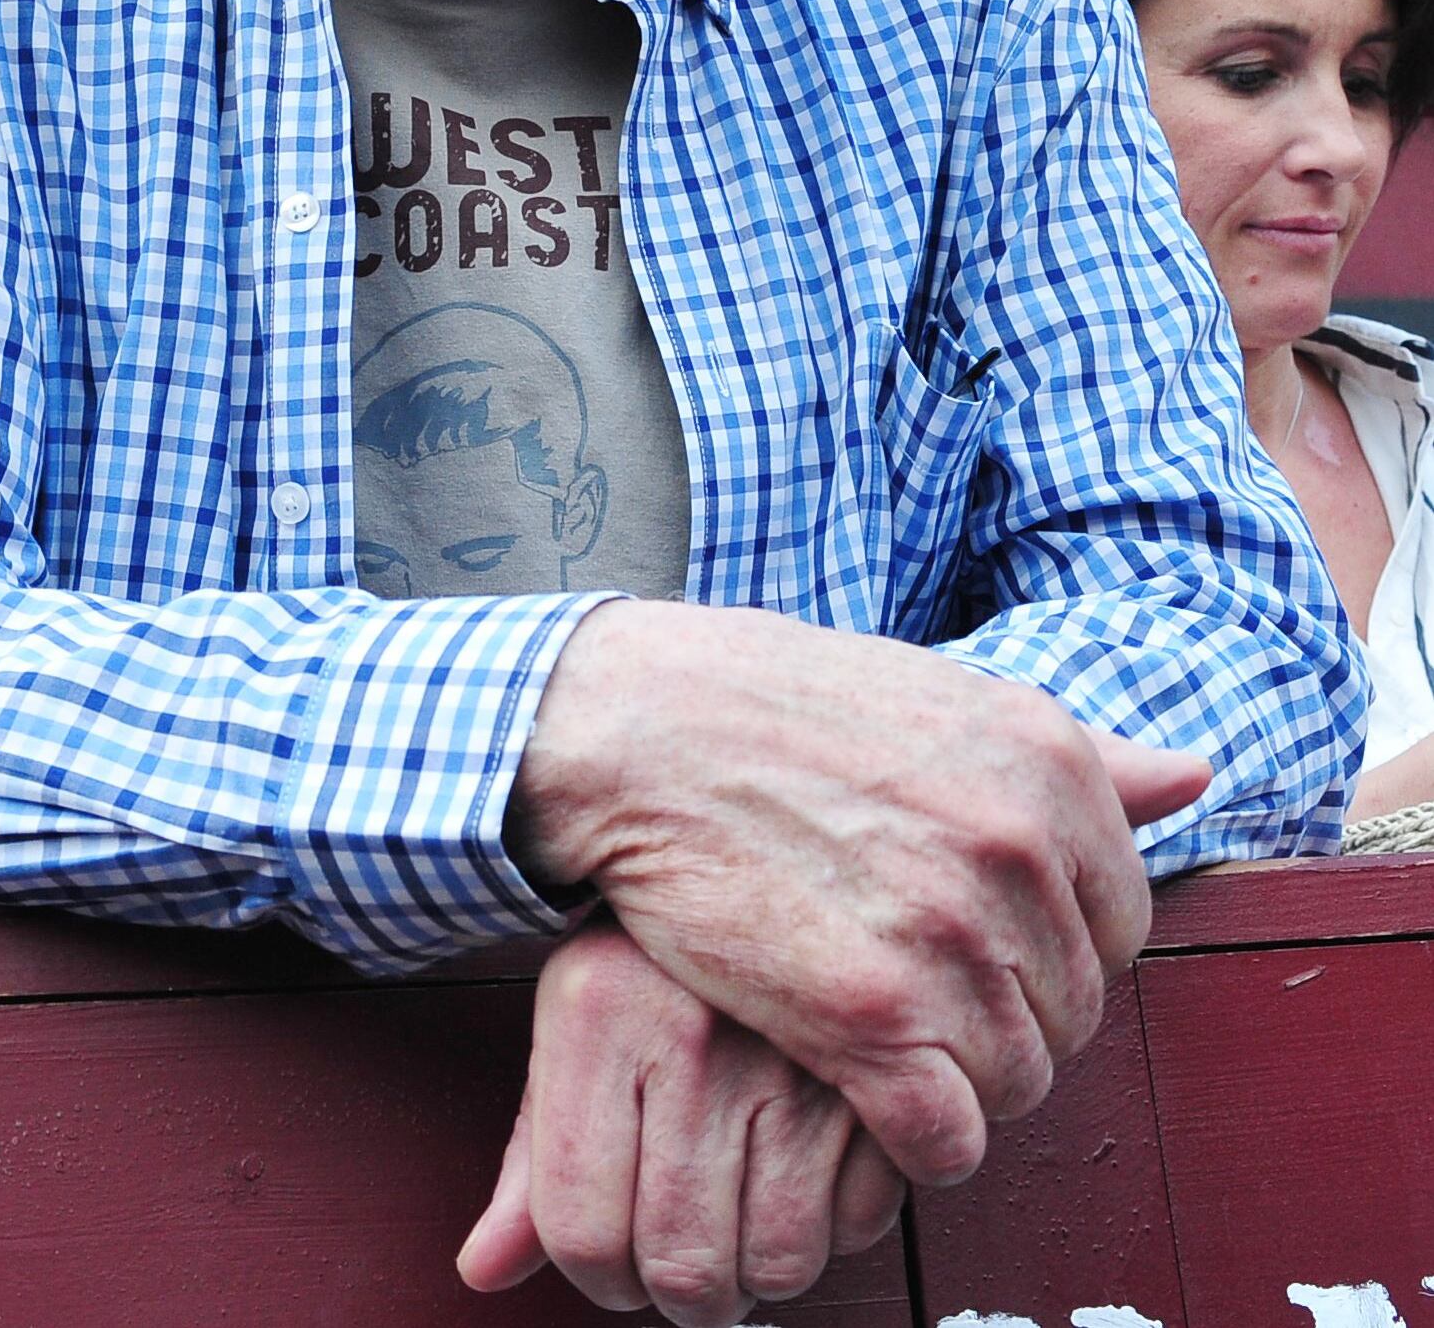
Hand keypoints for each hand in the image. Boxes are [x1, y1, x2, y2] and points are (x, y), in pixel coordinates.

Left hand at [458, 921, 904, 1327]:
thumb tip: (485, 1269)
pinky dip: (838, 1222)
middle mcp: (693, 1036)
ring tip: (749, 1211)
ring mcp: (793, 1050)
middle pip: (684, 1268)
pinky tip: (810, 1165)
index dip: (597, 1278)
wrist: (763, 822)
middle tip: (688, 1255)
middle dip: (685, 1293)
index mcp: (600, 1015)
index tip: (617, 1266)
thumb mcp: (576, 1018)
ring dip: (762, 1267)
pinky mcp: (883, 1064)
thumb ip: (532, 1152)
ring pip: (780, 1262)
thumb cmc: (659, 939)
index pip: (582, 1232)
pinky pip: (863, 1221)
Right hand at [508, 604, 1209, 1192]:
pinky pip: (949, 1136)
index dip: (1050, 951)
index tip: (977, 950)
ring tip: (885, 1041)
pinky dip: (917, 1141)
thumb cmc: (779, 705)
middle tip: (915, 997)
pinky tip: (867, 1097)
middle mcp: (1020, 846)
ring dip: (958, 1082)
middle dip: (1004, 1019)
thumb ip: (1079, 754)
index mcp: (1050, 764)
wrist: (640, 724)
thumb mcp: (943, 694)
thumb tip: (1195, 778)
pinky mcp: (872, 1016)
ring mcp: (950, 933)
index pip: (1122, 925)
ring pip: (1018, 1081)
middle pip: (1072, 1011)